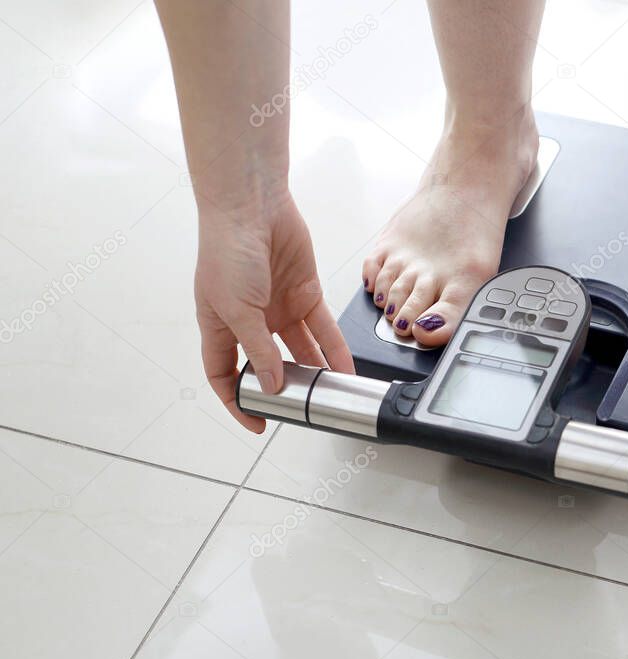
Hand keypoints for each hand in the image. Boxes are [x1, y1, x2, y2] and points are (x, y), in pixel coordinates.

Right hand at [195, 193, 353, 432]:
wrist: (253, 206)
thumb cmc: (228, 250)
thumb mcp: (237, 309)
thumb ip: (257, 350)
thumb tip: (271, 384)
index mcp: (219, 324)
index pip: (225, 373)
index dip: (237, 400)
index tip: (257, 420)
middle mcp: (250, 319)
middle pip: (268, 364)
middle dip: (284, 387)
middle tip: (303, 408)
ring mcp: (278, 306)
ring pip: (301, 349)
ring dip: (316, 371)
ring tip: (332, 393)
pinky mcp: (305, 293)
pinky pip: (322, 329)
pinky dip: (334, 348)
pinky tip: (345, 368)